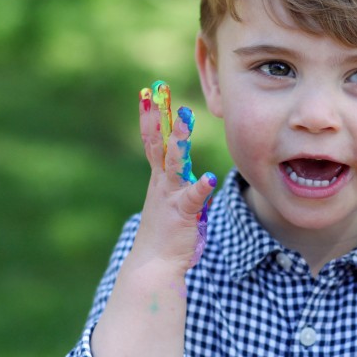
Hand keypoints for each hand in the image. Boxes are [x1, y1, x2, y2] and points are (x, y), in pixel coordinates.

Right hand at [134, 80, 215, 270]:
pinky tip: (209, 179)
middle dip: (157, 115)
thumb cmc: (166, 238)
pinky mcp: (182, 213)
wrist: (153, 267)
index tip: (147, 94)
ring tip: (185, 117)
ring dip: (179, 139)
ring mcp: (170, 196)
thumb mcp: (173, 206)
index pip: (153, 142)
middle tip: (156, 90)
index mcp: (159, 181)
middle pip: (158, 143)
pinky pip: (193, 198)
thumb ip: (183, 189)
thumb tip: (198, 179)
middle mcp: (162, 183)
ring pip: (174, 163)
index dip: (151, 117)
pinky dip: (200, 188)